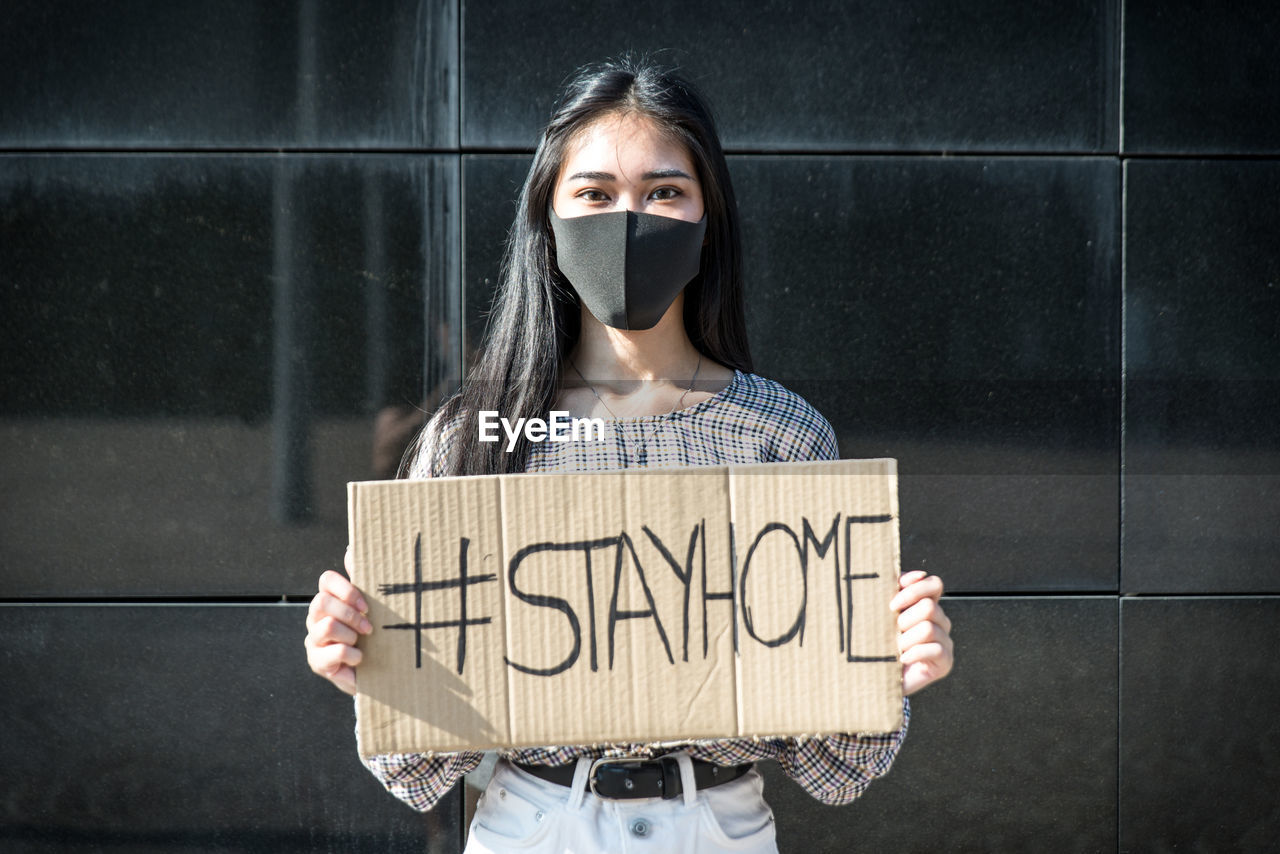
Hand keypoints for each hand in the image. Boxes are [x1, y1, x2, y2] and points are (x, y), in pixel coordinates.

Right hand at [304, 548, 372, 695]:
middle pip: (321, 602)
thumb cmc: (370, 634)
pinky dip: (353, 654)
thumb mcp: (370, 607)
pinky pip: (335, 652)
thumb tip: (352, 547)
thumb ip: (361, 580)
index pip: (326, 580)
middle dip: (350, 614)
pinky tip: (360, 658)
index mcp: (328, 599)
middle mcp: (315, 617)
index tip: (366, 605)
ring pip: (327, 626)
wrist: (373, 670)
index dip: (346, 589)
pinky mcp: (317, 662)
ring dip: (351, 635)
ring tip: (361, 642)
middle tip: (368, 627)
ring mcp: (313, 639)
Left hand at [890, 570, 953, 696]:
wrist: (877, 676)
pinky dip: (913, 654)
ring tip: (896, 648)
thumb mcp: (883, 612)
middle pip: (929, 607)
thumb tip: (915, 575)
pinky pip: (935, 649)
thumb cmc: (878, 642)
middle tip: (894, 632)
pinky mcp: (945, 662)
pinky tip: (902, 659)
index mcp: (927, 605)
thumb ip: (896, 589)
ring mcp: (945, 641)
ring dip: (905, 640)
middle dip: (905, 619)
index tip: (893, 604)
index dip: (915, 590)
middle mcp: (940, 621)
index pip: (935, 584)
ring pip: (929, 628)